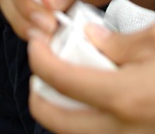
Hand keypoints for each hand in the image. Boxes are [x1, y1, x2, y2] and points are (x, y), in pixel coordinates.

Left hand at [28, 24, 154, 132]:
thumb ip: (121, 42)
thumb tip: (92, 37)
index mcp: (125, 96)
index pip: (62, 81)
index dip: (40, 60)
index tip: (36, 44)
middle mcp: (124, 130)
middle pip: (58, 121)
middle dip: (39, 97)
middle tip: (40, 74)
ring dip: (62, 114)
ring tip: (63, 90)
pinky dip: (85, 125)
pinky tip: (91, 106)